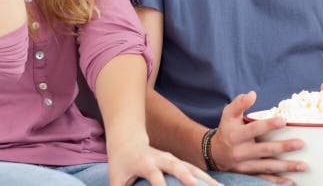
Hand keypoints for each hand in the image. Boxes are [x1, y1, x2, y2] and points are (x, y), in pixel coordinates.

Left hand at [107, 137, 221, 185]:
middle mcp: (162, 159)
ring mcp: (173, 159)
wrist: (129, 141)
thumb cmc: (122, 164)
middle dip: (188, 178)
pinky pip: (196, 170)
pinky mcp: (180, 162)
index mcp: (145, 163)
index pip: (154, 176)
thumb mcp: (115, 179)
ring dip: (205, 178)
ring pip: (192, 168)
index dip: (160, 185)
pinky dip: (207, 178)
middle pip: (177, 167)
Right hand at [210, 91, 305, 183]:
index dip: (268, 125)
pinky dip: (277, 181)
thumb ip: (239, 103)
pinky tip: (291, 181)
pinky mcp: (247, 175)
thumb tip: (252, 94)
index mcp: (236, 135)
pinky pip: (263, 179)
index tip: (283, 121)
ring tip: (303, 165)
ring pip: (267, 166)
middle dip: (283, 147)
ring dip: (286, 167)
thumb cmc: (226, 129)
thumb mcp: (228, 114)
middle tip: (300, 144)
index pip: (254, 129)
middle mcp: (240, 152)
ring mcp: (244, 166)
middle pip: (264, 150)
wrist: (213, 153)